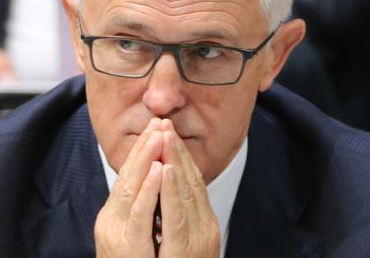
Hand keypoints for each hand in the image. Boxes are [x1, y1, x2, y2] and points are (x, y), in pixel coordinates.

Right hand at [95, 118, 163, 257]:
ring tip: (159, 136)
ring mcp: (119, 237)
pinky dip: (149, 191)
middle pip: (128, 178)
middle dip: (145, 149)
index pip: (126, 177)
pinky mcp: (129, 249)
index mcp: (112, 218)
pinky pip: (142, 216)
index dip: (141, 152)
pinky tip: (159, 172)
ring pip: (133, 191)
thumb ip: (142, 211)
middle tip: (158, 123)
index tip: (155, 129)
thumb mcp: (135, 236)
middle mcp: (111, 224)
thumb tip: (157, 183)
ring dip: (147, 161)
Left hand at [158, 119, 219, 257]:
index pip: (194, 182)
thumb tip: (169, 192)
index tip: (168, 133)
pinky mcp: (185, 251)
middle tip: (164, 125)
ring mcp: (197, 240)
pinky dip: (172, 191)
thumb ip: (179, 217)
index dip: (181, 156)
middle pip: (191, 182)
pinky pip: (176, 216)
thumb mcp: (183, 242)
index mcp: (204, 224)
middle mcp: (205, 229)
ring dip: (175, 162)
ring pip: (186, 193)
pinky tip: (166, 170)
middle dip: (177, 152)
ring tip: (164, 137)